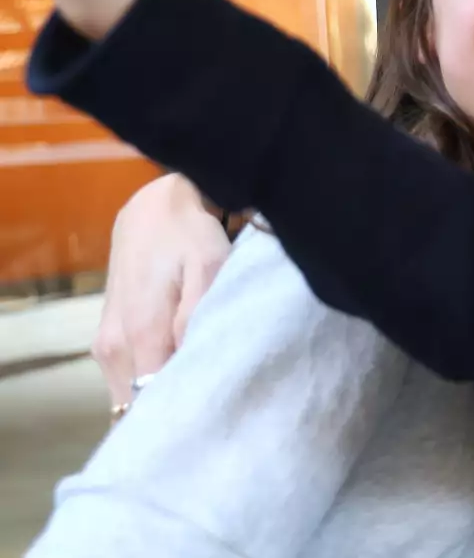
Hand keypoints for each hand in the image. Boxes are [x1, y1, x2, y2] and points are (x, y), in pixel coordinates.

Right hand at [93, 173, 230, 407]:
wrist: (152, 209)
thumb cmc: (188, 235)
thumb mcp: (208, 265)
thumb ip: (198, 315)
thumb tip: (192, 362)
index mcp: (142, 332)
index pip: (153, 400)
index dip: (182, 412)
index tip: (212, 417)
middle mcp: (115, 348)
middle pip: (139, 404)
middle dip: (172, 411)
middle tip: (213, 409)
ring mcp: (106, 346)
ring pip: (130, 394)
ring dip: (160, 398)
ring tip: (201, 391)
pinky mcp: (106, 341)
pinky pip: (127, 379)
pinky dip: (149, 383)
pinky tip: (181, 374)